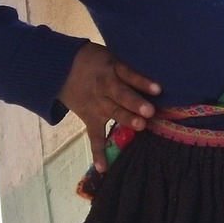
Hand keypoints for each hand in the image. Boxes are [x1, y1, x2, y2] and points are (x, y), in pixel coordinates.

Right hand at [58, 42, 160, 171]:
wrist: (61, 66)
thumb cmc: (97, 60)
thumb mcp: (112, 55)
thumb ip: (131, 65)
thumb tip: (162, 70)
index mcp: (113, 70)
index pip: (129, 75)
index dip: (143, 81)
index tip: (158, 89)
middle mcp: (105, 88)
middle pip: (121, 95)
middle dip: (135, 104)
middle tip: (150, 111)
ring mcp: (97, 104)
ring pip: (113, 112)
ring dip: (126, 120)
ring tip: (141, 126)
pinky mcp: (90, 117)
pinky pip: (94, 136)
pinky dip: (98, 152)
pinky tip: (104, 168)